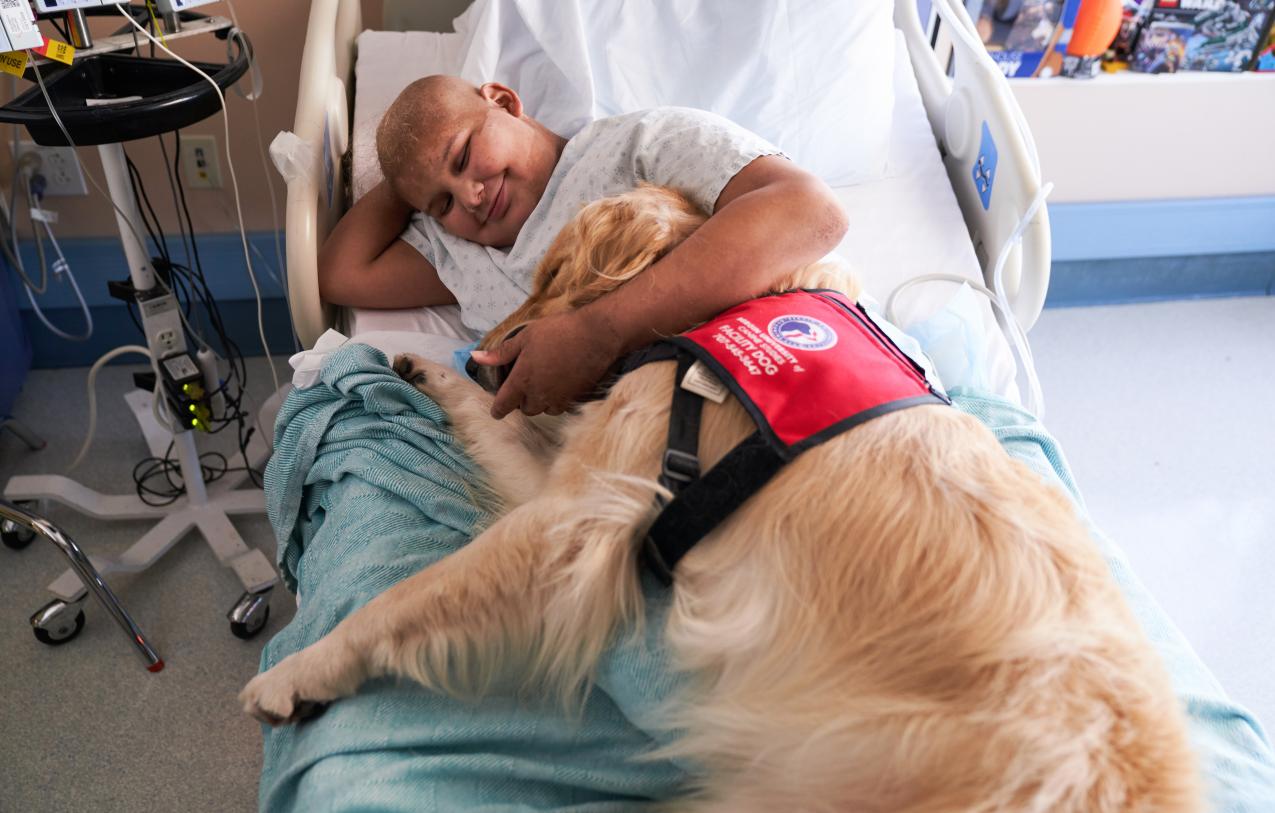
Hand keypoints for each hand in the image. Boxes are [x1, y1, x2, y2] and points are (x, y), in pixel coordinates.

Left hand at [470, 310, 622, 417]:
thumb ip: (501, 353)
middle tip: (525, 383)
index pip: (504, 405)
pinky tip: (562, 383)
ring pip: (544, 409)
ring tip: (544, 382)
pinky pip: (562, 406)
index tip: (496, 410)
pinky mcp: (576, 398)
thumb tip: (476, 358)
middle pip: (525, 409)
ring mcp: (560, 399)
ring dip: (541, 401)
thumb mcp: (525, 337)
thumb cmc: (558, 332)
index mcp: (522, 381)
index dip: (498, 409)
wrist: (597, 335)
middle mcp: (539, 395)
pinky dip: (558, 399)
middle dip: (522, 400)